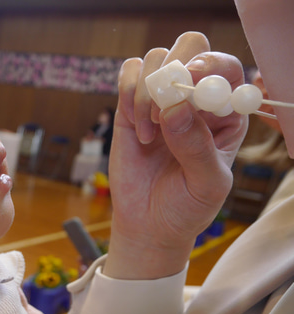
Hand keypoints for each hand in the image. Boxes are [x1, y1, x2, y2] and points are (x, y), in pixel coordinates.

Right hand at [104, 32, 248, 279]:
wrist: (148, 225)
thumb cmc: (187, 207)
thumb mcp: (206, 184)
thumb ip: (195, 146)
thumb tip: (175, 107)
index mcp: (226, 113)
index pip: (226, 69)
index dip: (211, 66)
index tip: (191, 81)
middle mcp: (195, 100)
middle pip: (191, 48)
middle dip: (175, 70)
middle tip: (164, 103)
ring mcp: (161, 101)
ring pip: (156, 59)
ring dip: (148, 92)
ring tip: (150, 133)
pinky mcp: (130, 108)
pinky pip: (128, 75)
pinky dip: (127, 92)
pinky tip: (134, 127)